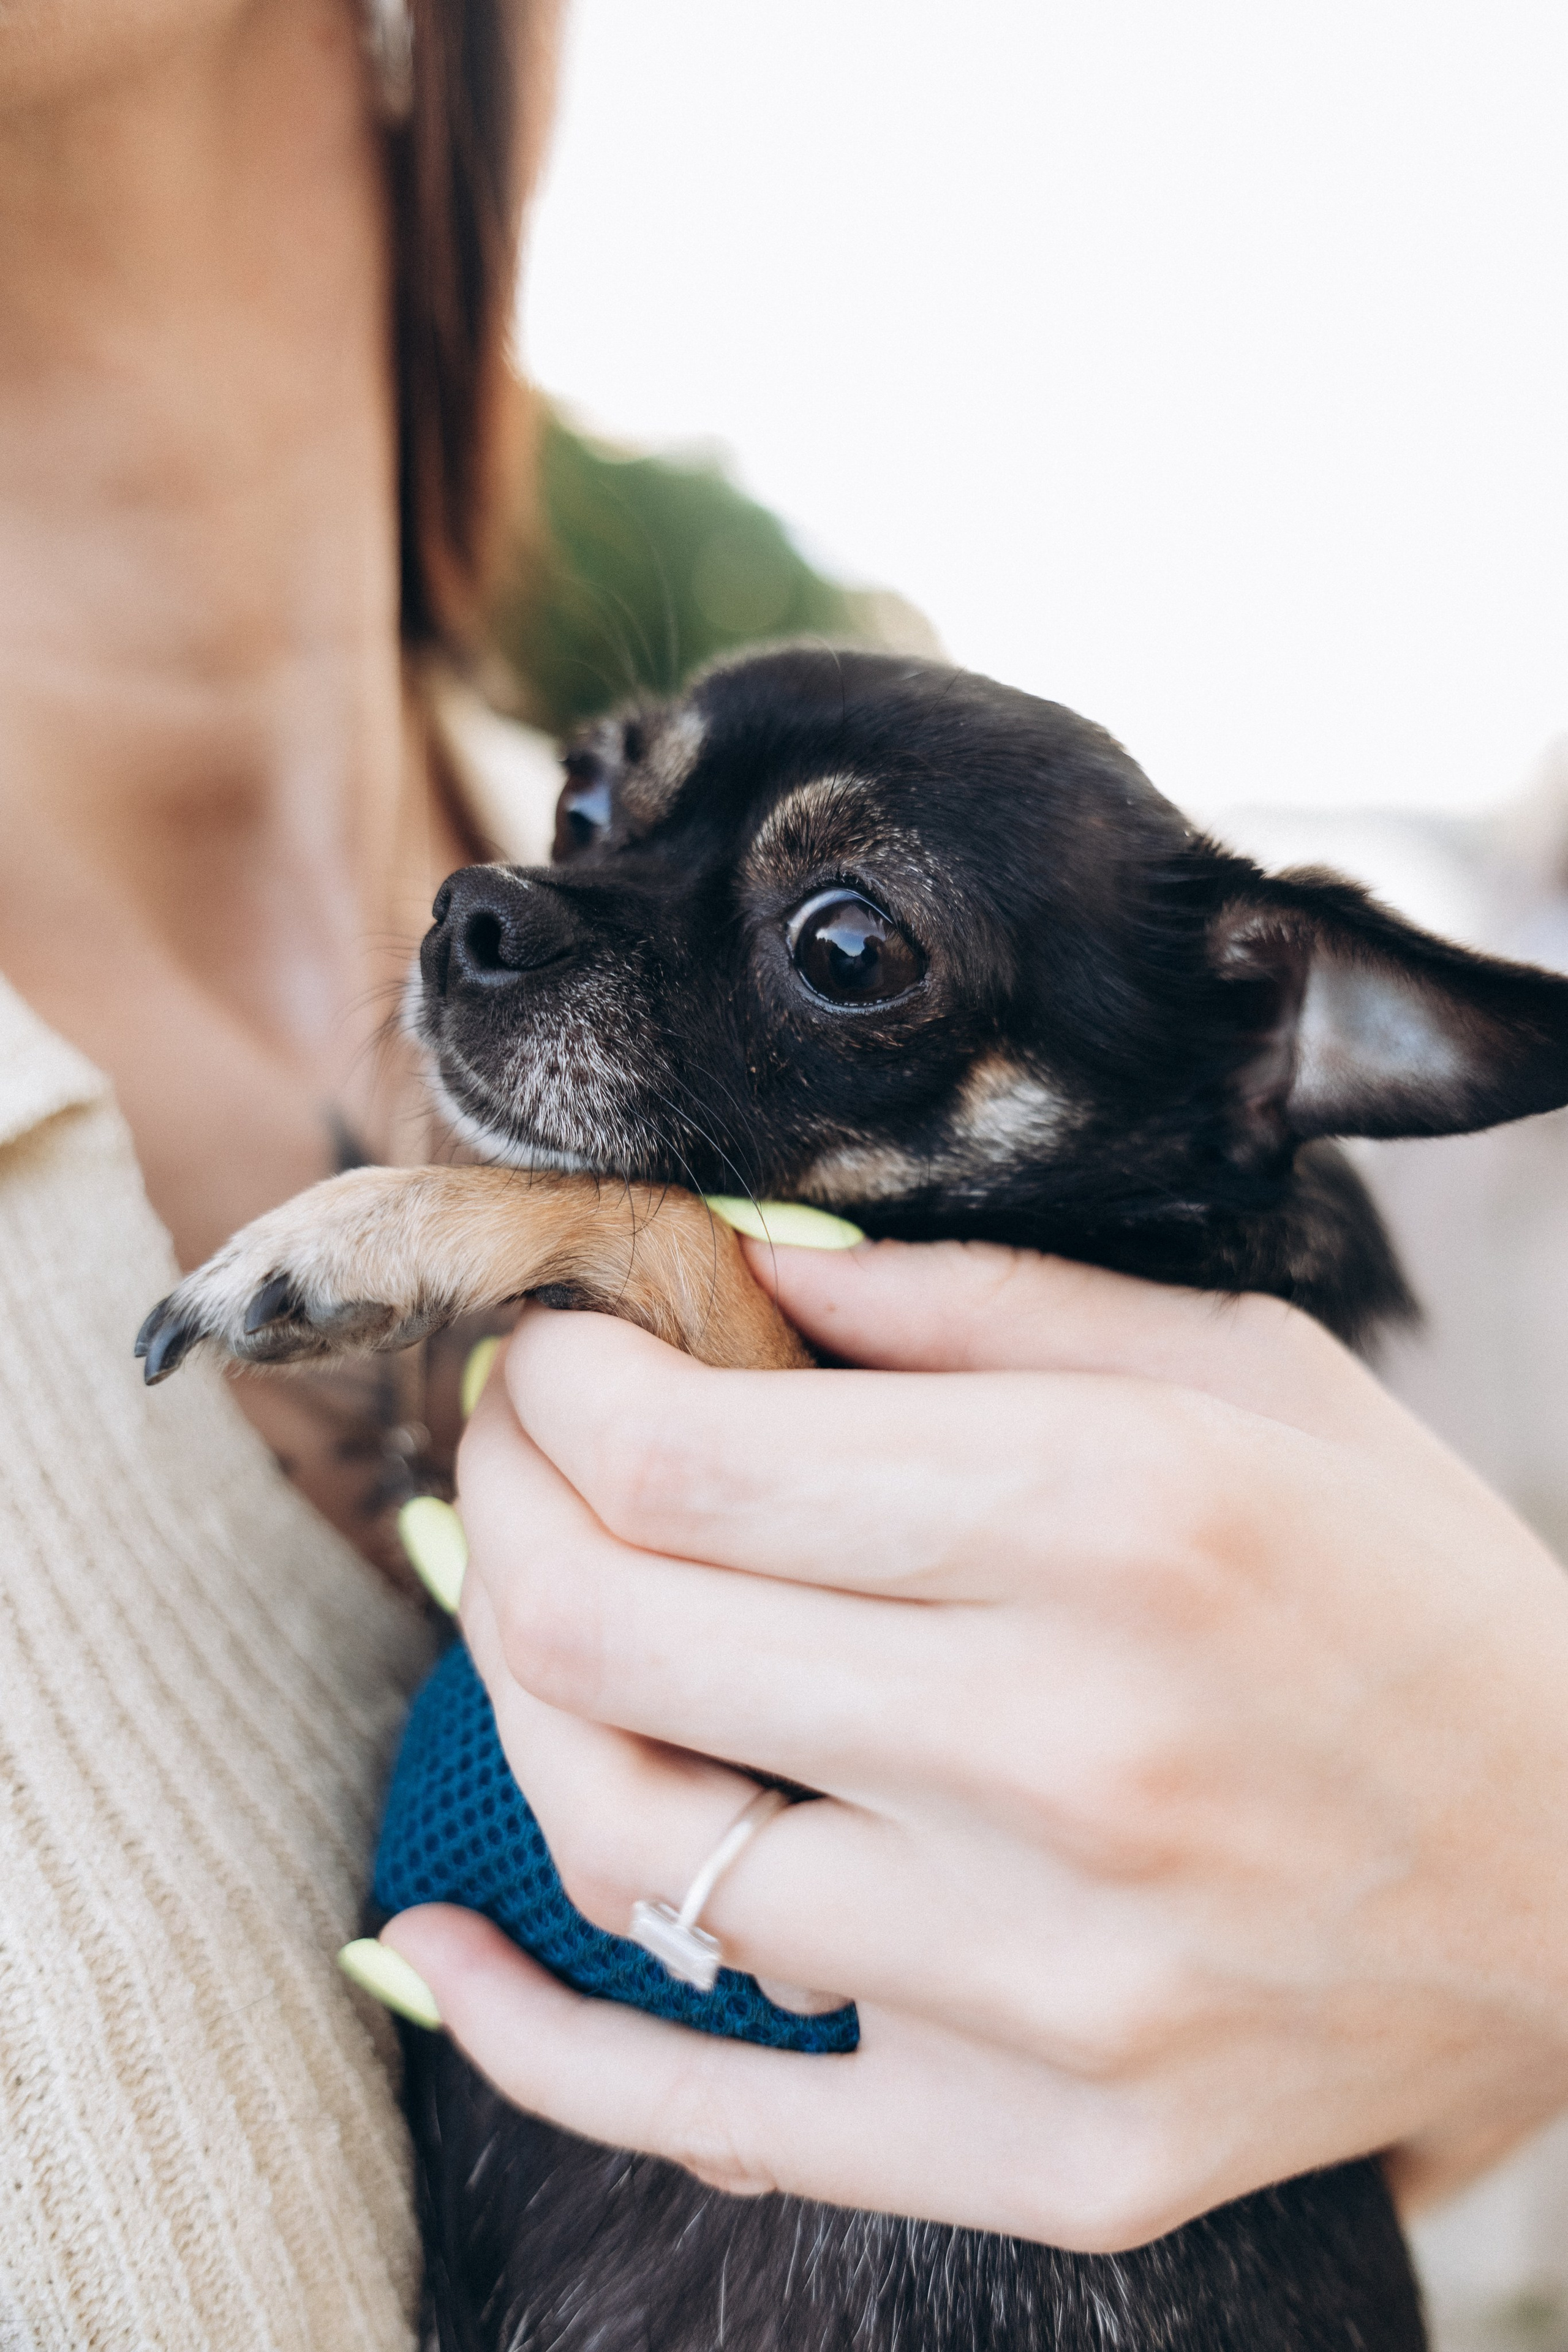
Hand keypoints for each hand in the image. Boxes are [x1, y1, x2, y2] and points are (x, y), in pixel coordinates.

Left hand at [384, 1240, 1567, 2251]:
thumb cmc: (1404, 1588)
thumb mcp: (1233, 1375)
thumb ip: (966, 1307)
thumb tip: (729, 1268)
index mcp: (1114, 1519)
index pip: (693, 1455)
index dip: (560, 1387)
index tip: (550, 1352)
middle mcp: (1068, 1756)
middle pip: (617, 1628)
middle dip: (507, 1502)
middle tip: (514, 1451)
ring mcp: (1048, 1987)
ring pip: (628, 1846)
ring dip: (517, 1702)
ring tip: (535, 1621)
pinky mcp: (1043, 2152)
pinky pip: (699, 2111)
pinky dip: (521, 2028)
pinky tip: (433, 1943)